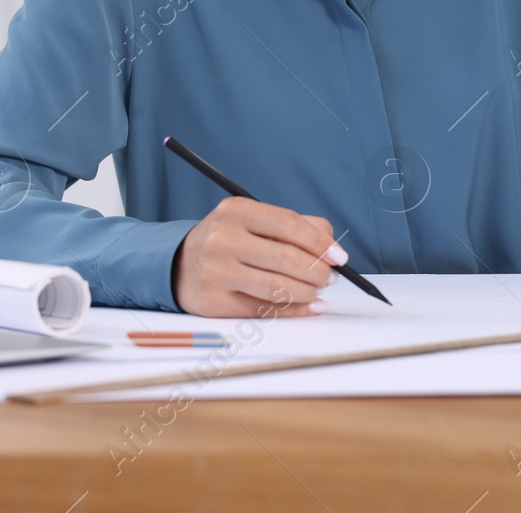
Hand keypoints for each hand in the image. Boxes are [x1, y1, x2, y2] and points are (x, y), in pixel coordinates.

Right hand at [172, 196, 343, 316]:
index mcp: (236, 211)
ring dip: (308, 292)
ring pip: (278, 288)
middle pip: (287, 258)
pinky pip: (265, 310)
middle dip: (318, 272)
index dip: (321, 243)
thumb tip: (331, 246)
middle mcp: (223, 239)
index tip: (339, 256)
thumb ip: (294, 226)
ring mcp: (217, 271)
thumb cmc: (228, 240)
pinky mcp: (216, 301)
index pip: (289, 225)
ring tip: (317, 290)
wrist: (180, 264)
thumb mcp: (252, 220)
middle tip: (330, 277)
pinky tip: (309, 306)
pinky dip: (295, 310)